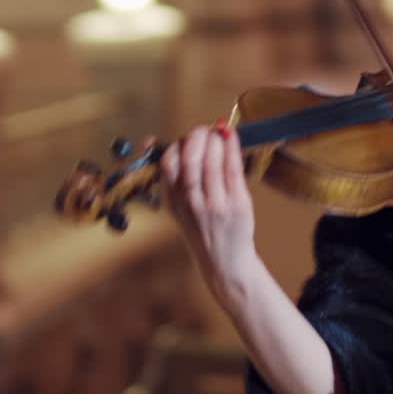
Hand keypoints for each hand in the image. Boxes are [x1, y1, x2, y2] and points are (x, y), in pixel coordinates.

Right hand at [161, 123, 256, 308]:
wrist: (224, 262)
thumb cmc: (202, 229)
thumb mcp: (177, 206)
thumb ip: (170, 176)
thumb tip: (155, 141)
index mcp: (174, 200)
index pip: (168, 163)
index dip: (177, 144)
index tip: (187, 138)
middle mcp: (192, 202)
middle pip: (190, 160)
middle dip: (197, 136)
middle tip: (205, 131)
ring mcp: (215, 204)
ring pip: (212, 162)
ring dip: (216, 141)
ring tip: (219, 134)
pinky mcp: (237, 204)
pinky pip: (234, 169)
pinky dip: (232, 148)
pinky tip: (232, 138)